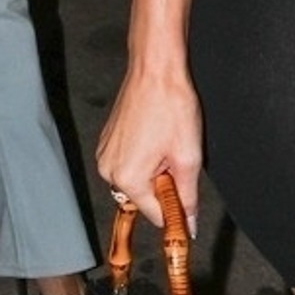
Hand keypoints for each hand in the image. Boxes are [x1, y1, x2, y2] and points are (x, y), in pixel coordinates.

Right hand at [97, 62, 202, 238]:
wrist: (156, 71)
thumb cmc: (171, 106)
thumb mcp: (188, 157)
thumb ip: (188, 196)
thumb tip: (189, 223)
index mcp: (127, 178)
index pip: (155, 215)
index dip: (176, 209)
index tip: (189, 200)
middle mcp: (109, 170)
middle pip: (144, 198)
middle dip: (164, 185)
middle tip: (177, 157)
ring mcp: (104, 155)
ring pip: (137, 180)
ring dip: (154, 171)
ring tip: (165, 144)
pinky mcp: (106, 142)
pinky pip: (129, 164)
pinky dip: (144, 158)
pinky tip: (155, 137)